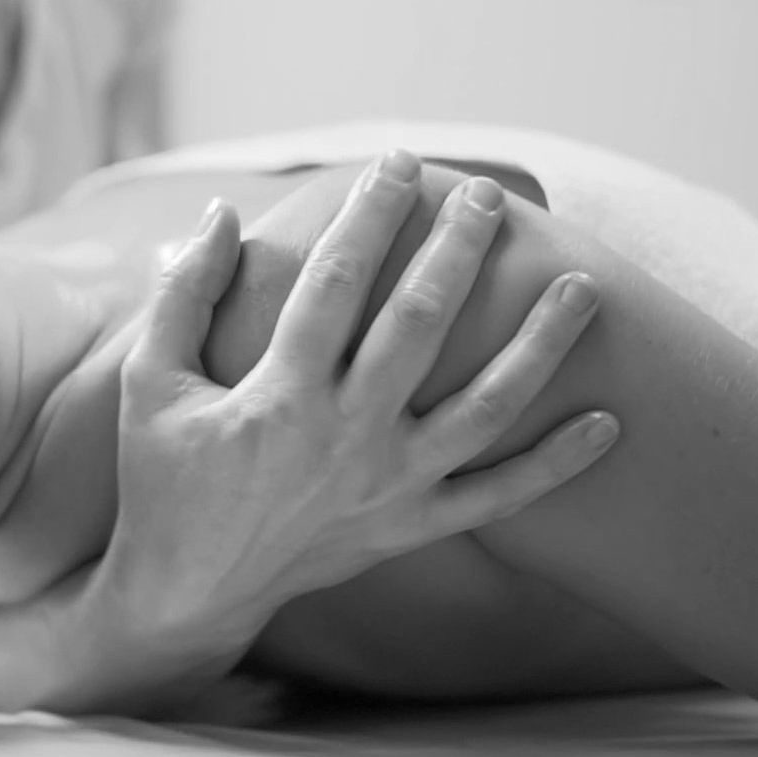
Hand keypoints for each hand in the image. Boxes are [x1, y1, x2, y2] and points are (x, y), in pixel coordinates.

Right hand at [102, 152, 618, 663]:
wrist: (186, 591)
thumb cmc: (163, 481)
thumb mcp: (151, 383)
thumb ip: (184, 295)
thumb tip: (220, 212)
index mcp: (278, 394)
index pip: (335, 281)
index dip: (368, 215)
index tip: (395, 165)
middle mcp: (345, 436)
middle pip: (420, 325)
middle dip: (458, 250)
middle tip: (488, 197)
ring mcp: (386, 485)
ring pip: (485, 408)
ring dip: (539, 345)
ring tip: (582, 285)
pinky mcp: (409, 527)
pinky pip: (498, 499)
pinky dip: (555, 466)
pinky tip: (606, 422)